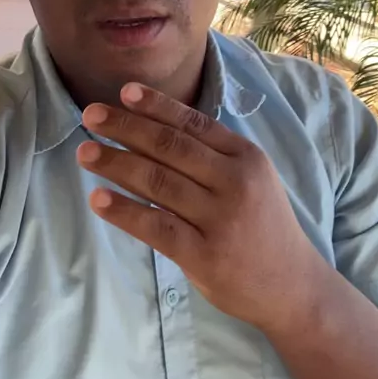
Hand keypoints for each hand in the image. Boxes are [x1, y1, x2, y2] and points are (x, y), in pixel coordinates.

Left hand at [77, 83, 323, 332]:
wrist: (292, 286)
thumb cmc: (262, 224)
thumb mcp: (251, 178)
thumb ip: (213, 154)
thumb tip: (153, 125)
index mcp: (246, 156)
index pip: (193, 122)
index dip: (156, 105)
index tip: (124, 92)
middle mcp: (235, 181)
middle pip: (169, 146)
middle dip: (126, 127)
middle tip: (90, 115)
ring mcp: (220, 219)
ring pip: (157, 181)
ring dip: (116, 163)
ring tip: (85, 153)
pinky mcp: (205, 255)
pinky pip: (156, 226)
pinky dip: (123, 211)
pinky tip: (98, 198)